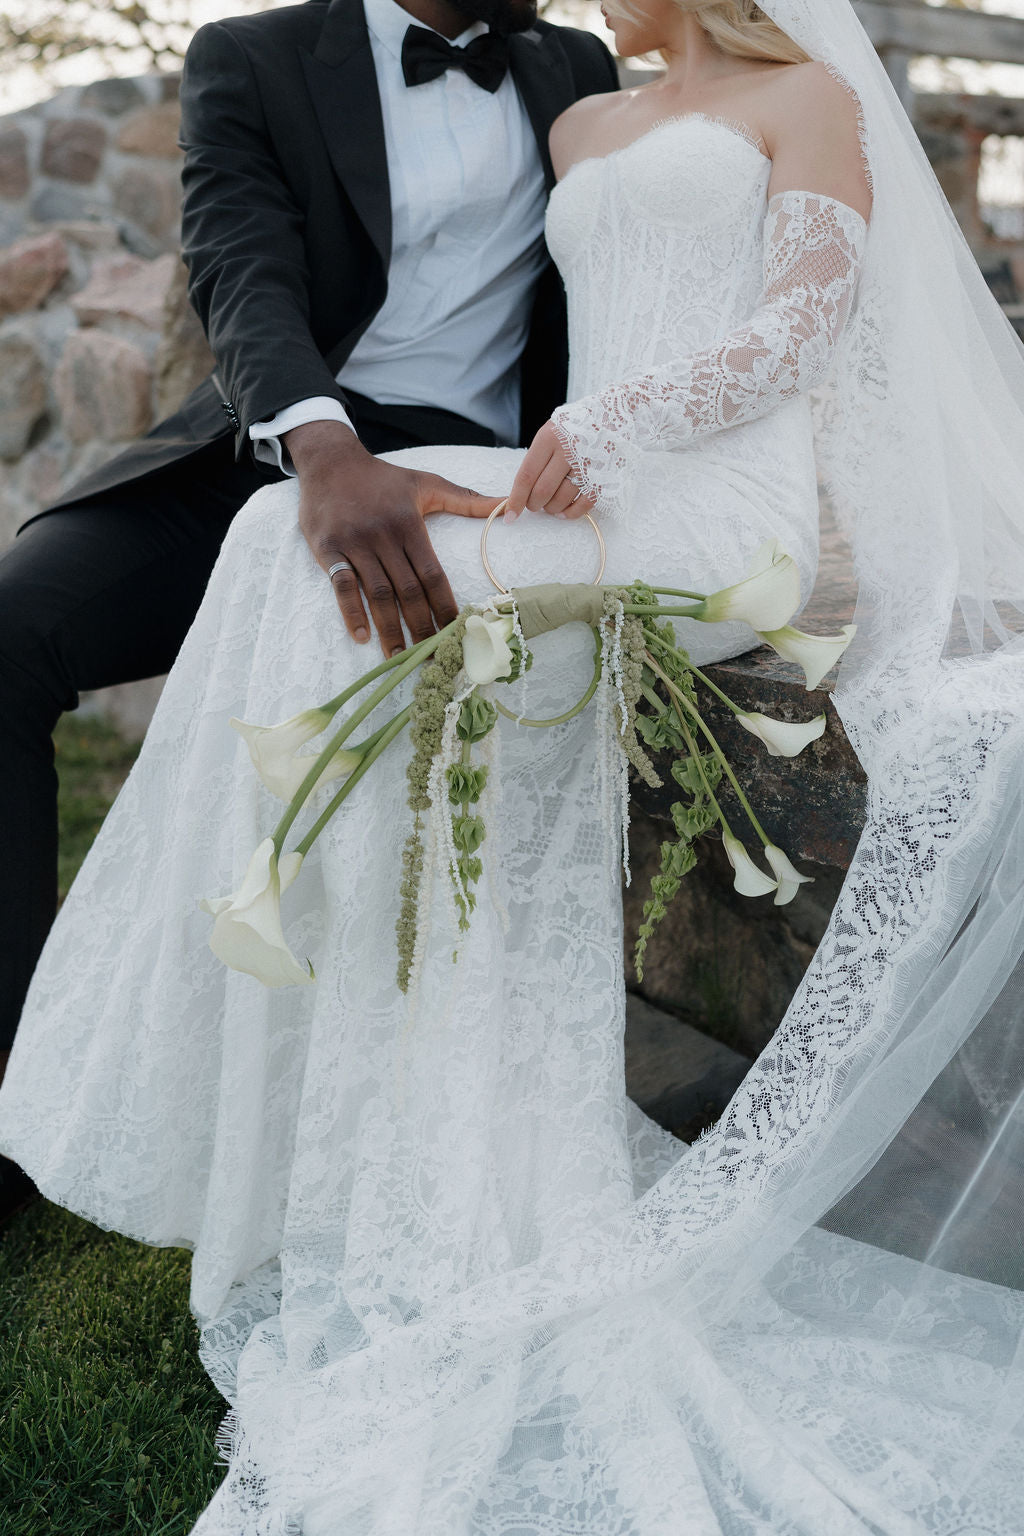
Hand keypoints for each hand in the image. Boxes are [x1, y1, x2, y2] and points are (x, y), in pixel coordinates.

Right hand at [286, 421, 499, 656]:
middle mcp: (383, 535)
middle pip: (407, 590)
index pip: (432, 574)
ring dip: (389, 629)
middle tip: (431, 657)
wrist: (330, 462)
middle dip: (421, 626)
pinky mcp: (327, 548)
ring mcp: (354, 543)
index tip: (456, 632)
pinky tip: (362, 636)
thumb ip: (465, 499)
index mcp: (409, 524)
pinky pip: (341, 586)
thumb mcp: (425, 483)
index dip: (445, 606)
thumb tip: (505, 504)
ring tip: (400, 657)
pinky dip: (351, 613)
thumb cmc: (382, 478)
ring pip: (377, 593)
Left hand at [506, 420, 595, 522]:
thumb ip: (536, 459)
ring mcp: (587, 464)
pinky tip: (564, 512)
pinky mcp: (603, 476)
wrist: (613, 414)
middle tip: (534, 504)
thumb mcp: (550, 432)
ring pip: (561, 500)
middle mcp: (568, 450)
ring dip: (552, 509)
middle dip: (534, 504)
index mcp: (549, 438)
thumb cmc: (575, 427)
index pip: (526, 476)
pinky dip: (571, 513)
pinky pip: (583, 504)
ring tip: (550, 504)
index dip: (516, 499)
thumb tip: (520, 493)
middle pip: (542, 491)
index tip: (510, 515)